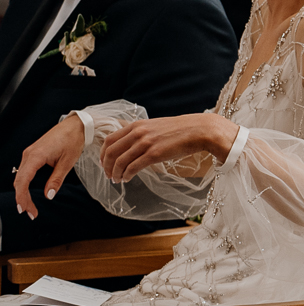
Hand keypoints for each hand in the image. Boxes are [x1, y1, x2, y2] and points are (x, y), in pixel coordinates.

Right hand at [14, 114, 85, 218]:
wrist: (74, 126)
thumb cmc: (72, 141)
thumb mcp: (67, 162)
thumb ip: (56, 179)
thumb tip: (48, 195)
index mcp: (35, 156)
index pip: (23, 181)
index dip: (22, 197)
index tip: (25, 210)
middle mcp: (28, 155)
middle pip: (19, 181)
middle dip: (23, 199)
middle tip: (31, 214)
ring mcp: (29, 154)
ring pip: (20, 177)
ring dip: (23, 193)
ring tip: (30, 207)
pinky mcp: (32, 155)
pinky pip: (25, 172)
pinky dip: (25, 184)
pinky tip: (29, 194)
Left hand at [99, 113, 238, 183]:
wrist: (199, 130)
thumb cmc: (180, 130)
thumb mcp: (156, 127)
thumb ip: (142, 134)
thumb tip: (132, 147)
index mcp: (136, 126)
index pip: (110, 140)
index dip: (103, 154)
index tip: (104, 163)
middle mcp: (137, 133)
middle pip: (111, 151)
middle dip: (106, 166)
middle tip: (109, 175)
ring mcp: (145, 143)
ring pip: (120, 161)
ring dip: (116, 173)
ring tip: (117, 180)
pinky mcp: (154, 154)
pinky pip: (133, 167)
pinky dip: (127, 175)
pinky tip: (127, 179)